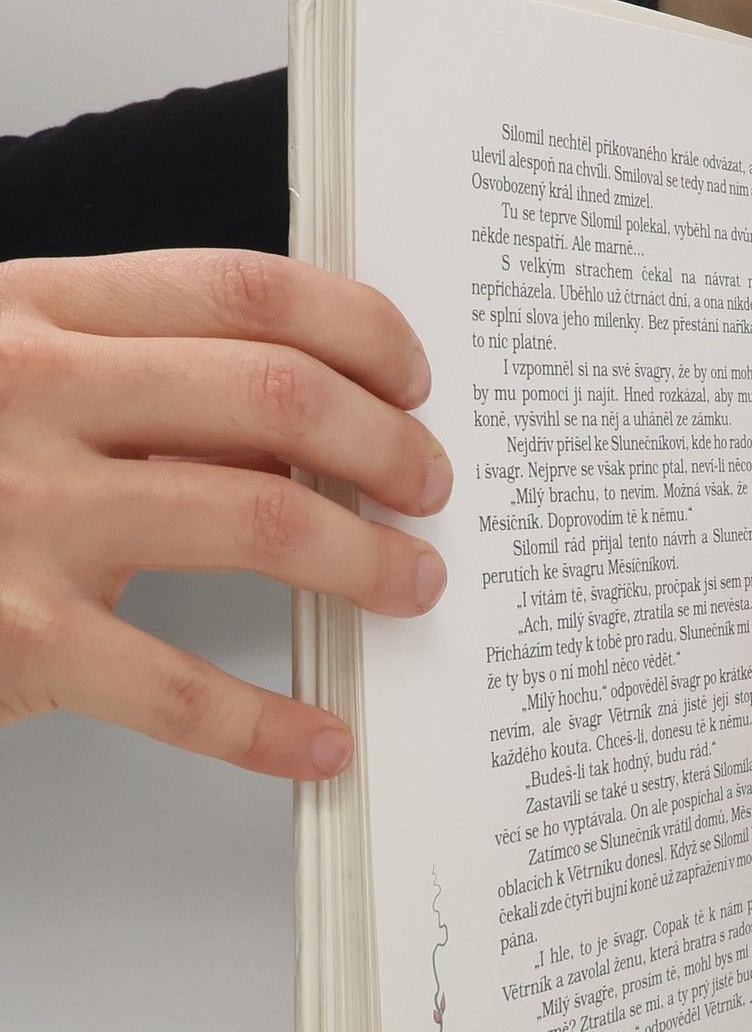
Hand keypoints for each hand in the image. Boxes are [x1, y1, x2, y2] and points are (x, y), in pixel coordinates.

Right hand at [0, 250, 451, 779]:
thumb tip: (302, 407)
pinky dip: (270, 726)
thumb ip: (128, 371)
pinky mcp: (16, 638)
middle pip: (278, 394)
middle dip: (389, 446)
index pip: (247, 290)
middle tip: (428, 487)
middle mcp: (34, 394)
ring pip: (263, 520)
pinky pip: (180, 689)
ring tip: (411, 583)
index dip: (362, 332)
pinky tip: (321, 740)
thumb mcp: (1, 368)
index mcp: (36, 313)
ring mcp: (25, 514)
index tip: (412, 379)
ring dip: (368, 560)